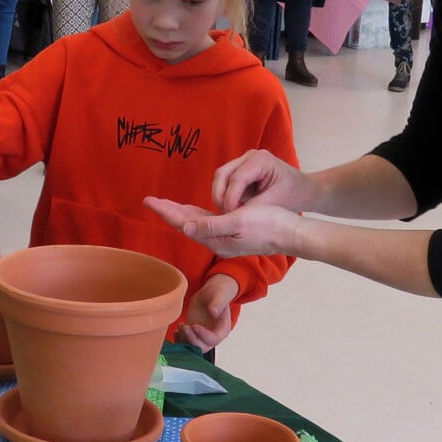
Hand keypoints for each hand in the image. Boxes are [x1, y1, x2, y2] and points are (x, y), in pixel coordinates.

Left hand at [144, 197, 306, 258]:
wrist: (293, 233)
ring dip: (180, 213)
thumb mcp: (239, 222)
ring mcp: (224, 238)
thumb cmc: (269, 225)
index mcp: (215, 239)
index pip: (184, 224)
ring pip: (196, 223)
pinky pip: (208, 222)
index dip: (166, 212)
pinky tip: (192, 211)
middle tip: (149, 200)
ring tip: (164, 204)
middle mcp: (217, 241)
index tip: (149, 201)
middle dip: (168, 211)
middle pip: (186, 224)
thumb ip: (212, 226)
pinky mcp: (233, 232)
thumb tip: (185, 227)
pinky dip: (196, 215)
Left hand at [178, 275, 239, 351]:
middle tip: (184, 326)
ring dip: (184, 339)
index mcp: (223, 329)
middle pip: (203, 346)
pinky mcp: (193, 334)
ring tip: (181, 325)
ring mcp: (202, 337)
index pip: (214, 339)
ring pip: (193, 347)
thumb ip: (218, 303)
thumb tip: (214, 312)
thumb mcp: (219, 295)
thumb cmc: (218, 293)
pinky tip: (177, 331)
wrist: (210, 294)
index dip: (203, 336)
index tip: (194, 326)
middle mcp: (213, 336)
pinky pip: (186, 343)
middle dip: (192, 339)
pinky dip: (180, 340)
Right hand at [210, 149, 314, 213]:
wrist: (303, 190)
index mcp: (261, 159)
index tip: (231, 217)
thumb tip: (231, 217)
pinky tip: (231, 210)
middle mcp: (249, 156)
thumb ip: (252, 208)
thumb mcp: (275, 203)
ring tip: (229, 214)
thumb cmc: (293, 194)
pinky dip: (224, 196)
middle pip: (222, 174)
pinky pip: (224, 182)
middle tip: (225, 217)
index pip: (236, 178)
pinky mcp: (239, 170)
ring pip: (220, 178)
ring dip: (220, 196)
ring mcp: (243, 162)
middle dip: (220, 197)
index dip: (230, 199)